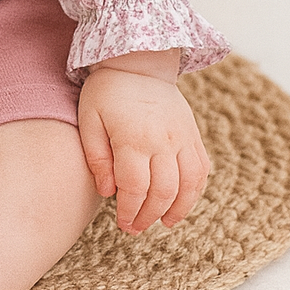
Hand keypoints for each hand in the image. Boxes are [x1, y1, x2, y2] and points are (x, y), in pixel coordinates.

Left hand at [78, 50, 209, 233]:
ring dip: (176, 211)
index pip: (135, 188)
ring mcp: (182, 138)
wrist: (138, 62)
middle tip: (135, 227)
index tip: (122, 222)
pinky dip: (194, 193)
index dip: (129, 211)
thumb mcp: (89, 119)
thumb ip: (96, 157)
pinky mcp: (193, 135)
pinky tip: (181, 204)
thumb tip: (108, 192)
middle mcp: (163, 141)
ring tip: (161, 223)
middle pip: (162, 192)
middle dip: (149, 216)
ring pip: (188, 186)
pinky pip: (201, 171)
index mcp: (133, 138)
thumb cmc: (106, 92)